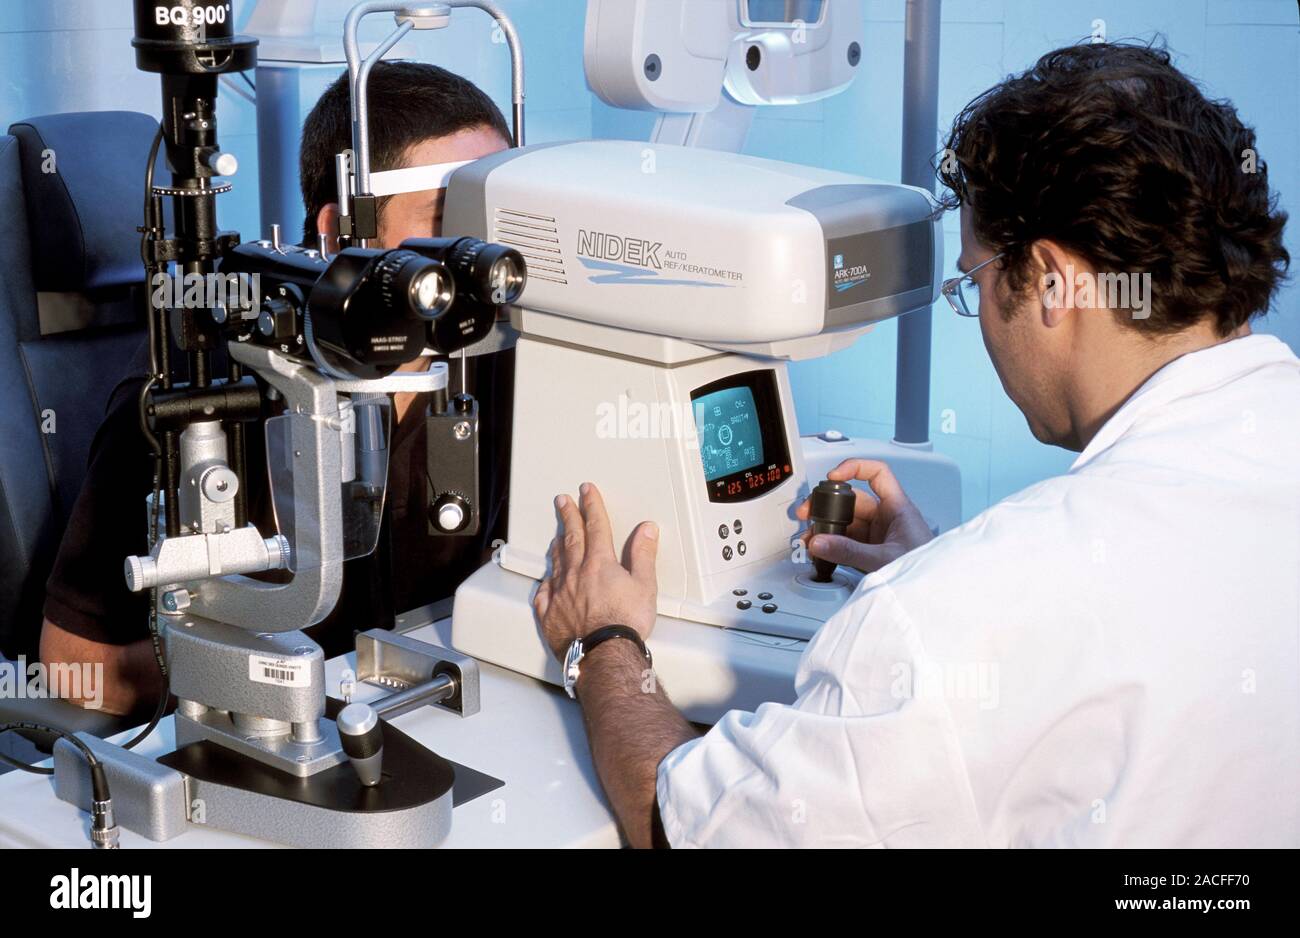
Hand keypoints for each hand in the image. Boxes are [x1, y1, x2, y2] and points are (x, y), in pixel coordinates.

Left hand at [533, 482, 659, 660]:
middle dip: (568, 516)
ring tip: (557, 534)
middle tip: (562, 501)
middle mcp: (576, 573)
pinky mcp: (549, 613)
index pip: (596, 526)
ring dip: (557, 544)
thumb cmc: (625, 623)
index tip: (586, 491)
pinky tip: (546, 578)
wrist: (604, 655)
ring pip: (556, 561)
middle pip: (571, 537)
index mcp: (599, 563)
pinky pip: (544, 591)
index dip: (592, 506)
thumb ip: (643, 554)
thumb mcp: (644, 585)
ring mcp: (559, 593)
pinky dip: (546, 580)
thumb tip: (646, 530)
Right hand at [795, 459, 933, 573]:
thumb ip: (850, 551)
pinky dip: (832, 545)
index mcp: (898, 508)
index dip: (854, 468)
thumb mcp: (885, 559)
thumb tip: (821, 542)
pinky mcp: (872, 551)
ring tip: (811, 538)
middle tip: (809, 512)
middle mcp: (887, 518)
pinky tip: (822, 551)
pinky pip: (847, 541)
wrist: (934, 593)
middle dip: (828, 505)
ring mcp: (879, 535)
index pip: (877, 474)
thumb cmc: (927, 571)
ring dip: (827, 528)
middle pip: (853, 501)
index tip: (834, 476)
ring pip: (847, 523)